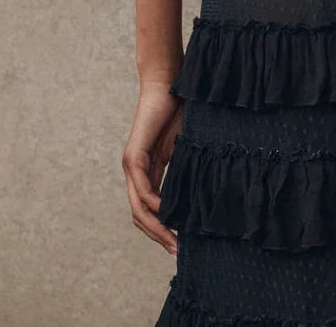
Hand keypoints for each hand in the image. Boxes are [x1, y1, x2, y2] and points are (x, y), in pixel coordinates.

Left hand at [122, 81, 183, 255]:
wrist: (168, 84)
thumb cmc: (179, 110)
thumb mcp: (186, 148)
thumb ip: (187, 169)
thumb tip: (203, 194)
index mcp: (149, 172)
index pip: (150, 210)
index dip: (163, 229)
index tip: (182, 245)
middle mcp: (136, 172)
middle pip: (140, 216)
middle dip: (159, 236)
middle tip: (177, 252)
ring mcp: (132, 165)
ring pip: (138, 207)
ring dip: (154, 227)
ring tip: (173, 240)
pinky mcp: (134, 155)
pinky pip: (142, 187)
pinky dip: (153, 203)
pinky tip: (166, 212)